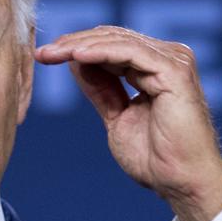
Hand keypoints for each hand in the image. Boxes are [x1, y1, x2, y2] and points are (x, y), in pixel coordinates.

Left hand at [35, 26, 221, 220]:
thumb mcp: (116, 116)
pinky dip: (101, 52)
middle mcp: (167, 58)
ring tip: (53, 54)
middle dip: (73, 44)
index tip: (44, 56)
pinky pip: (130, 53)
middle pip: (112, 38)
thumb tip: (74, 61)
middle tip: (42, 52)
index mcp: (155, 68)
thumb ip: (100, 88)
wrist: (179, 182)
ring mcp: (173, 61)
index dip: (76, 47)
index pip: (110, 45)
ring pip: (118, 42)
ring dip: (80, 46)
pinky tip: (76, 56)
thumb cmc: (155, 158)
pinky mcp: (175, 70)